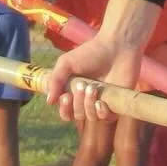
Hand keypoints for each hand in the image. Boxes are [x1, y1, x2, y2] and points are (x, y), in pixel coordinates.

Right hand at [46, 0, 160, 123]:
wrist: (117, 47)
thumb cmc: (91, 53)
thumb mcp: (66, 63)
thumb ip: (55, 80)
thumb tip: (49, 102)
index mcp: (74, 93)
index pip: (66, 112)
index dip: (64, 108)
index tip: (66, 96)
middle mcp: (87, 101)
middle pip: (77, 115)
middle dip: (78, 103)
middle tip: (83, 85)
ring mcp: (101, 103)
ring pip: (90, 117)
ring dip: (88, 105)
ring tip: (93, 88)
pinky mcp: (116, 104)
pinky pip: (106, 118)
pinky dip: (101, 112)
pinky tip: (101, 102)